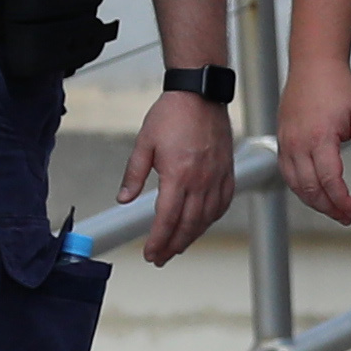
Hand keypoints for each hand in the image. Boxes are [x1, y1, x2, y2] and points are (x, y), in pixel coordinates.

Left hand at [126, 89, 235, 266]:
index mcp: (178, 174)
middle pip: (188, 225)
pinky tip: (202, 223)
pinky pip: (222, 203)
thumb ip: (134, 174)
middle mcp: (201, 180)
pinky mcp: (227, 171)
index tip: (150, 252)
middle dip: (173, 245)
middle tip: (160, 257)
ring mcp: (217, 176)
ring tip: (177, 246)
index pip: (167, 219)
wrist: (200, 93)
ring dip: (191, 236)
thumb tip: (124, 199)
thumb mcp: (144, 143)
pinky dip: (211, 219)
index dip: (158, 240)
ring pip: (206, 218)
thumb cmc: (172, 114)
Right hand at [275, 61, 350, 226]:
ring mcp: (287, 142)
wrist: (313, 65)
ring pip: (295, 185)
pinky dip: (300, 187)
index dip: (341, 201)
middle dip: (329, 207)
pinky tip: (314, 191)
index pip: (329, 180)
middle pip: (310, 189)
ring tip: (332, 208)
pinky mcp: (282, 141)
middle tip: (345, 215)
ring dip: (314, 201)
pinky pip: (287, 172)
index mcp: (320, 137)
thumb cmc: (336, 86)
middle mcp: (299, 142)